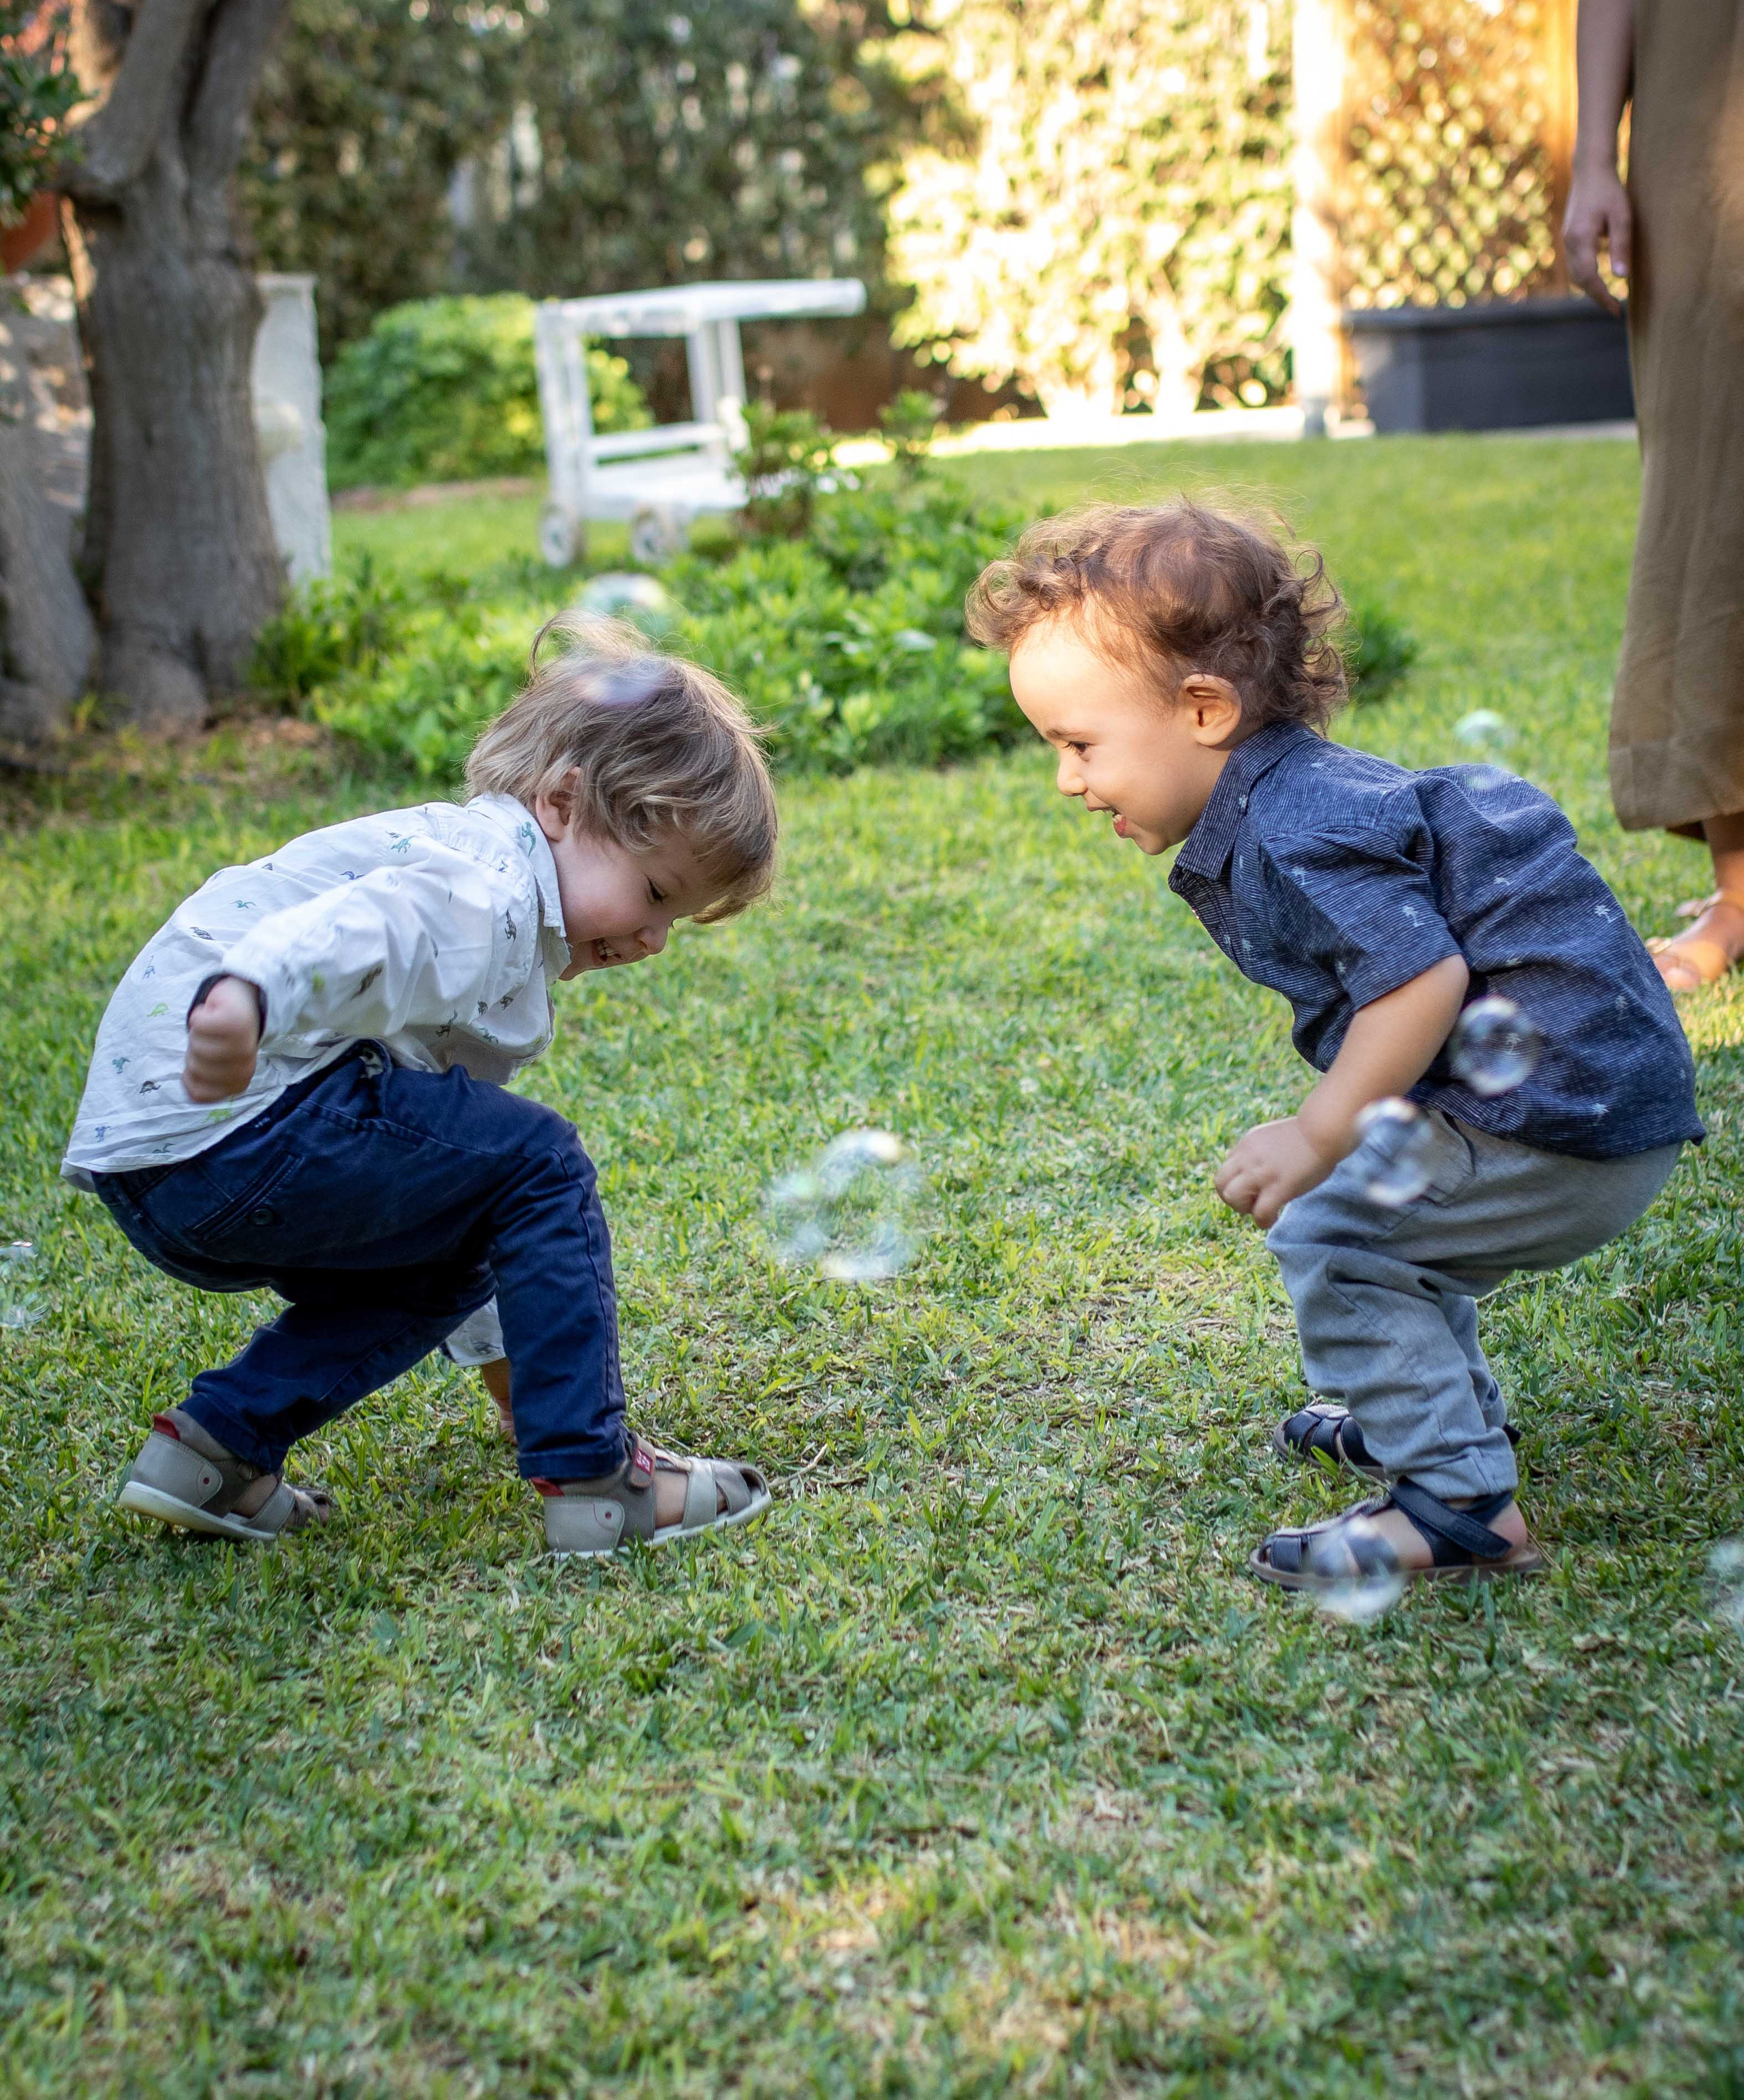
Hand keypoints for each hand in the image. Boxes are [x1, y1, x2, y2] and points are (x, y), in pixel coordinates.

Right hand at [183, 976, 261, 1102]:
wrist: (244, 1004)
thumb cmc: (224, 1038)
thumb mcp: (216, 1065)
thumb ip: (205, 1079)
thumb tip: (188, 1087)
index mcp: (238, 1082)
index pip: (198, 1093)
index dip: (189, 1076)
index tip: (201, 1060)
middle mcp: (245, 1067)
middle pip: (194, 1068)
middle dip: (193, 1051)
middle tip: (208, 1040)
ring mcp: (243, 1045)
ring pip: (195, 1045)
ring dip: (196, 1033)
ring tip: (211, 1027)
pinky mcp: (235, 1022)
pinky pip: (198, 1024)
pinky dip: (198, 1016)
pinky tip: (212, 1014)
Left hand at [1215, 1116, 1337, 1228]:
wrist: (1324, 1130)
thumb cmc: (1309, 1133)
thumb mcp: (1273, 1136)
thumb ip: (1261, 1150)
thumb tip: (1261, 1167)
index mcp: (1248, 1144)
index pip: (1227, 1169)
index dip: (1237, 1183)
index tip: (1253, 1189)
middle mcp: (1249, 1157)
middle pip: (1220, 1183)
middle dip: (1232, 1198)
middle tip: (1251, 1203)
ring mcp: (1262, 1172)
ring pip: (1232, 1197)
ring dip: (1243, 1208)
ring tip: (1260, 1210)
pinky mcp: (1279, 1187)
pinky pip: (1260, 1212)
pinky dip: (1263, 1221)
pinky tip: (1273, 1219)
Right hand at [1563, 162, 1630, 313]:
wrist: (1590, 171)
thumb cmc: (1610, 190)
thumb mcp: (1622, 216)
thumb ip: (1621, 246)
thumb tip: (1622, 277)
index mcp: (1581, 239)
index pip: (1590, 278)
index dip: (1603, 297)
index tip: (1617, 310)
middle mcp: (1569, 243)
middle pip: (1580, 281)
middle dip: (1596, 297)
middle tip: (1615, 308)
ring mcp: (1566, 241)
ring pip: (1575, 275)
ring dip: (1590, 289)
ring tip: (1607, 297)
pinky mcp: (1569, 238)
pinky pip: (1575, 266)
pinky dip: (1585, 277)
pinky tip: (1598, 279)